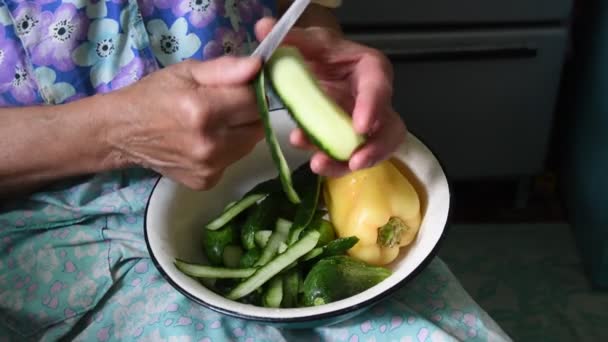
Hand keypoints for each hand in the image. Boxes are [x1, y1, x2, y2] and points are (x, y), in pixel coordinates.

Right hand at [108, 56, 263, 189]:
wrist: (121, 133)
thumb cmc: (153, 96)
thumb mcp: (185, 71)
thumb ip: (225, 69)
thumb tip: (257, 67)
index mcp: (204, 110)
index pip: (254, 101)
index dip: (252, 91)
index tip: (239, 88)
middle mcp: (210, 144)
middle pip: (258, 126)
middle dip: (249, 113)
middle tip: (228, 105)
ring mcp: (209, 167)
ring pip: (249, 145)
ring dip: (241, 132)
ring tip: (215, 123)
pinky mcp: (206, 182)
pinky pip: (233, 161)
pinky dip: (227, 150)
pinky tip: (206, 141)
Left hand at [255, 18, 405, 176]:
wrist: (316, 69)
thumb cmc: (319, 54)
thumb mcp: (306, 43)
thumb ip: (289, 38)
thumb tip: (263, 27)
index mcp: (369, 69)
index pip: (378, 84)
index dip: (373, 105)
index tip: (360, 126)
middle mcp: (374, 99)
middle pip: (388, 125)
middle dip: (374, 147)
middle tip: (354, 161)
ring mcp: (366, 123)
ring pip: (373, 148)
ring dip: (349, 161)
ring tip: (321, 166)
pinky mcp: (352, 141)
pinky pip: (352, 158)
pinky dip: (336, 165)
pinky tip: (317, 165)